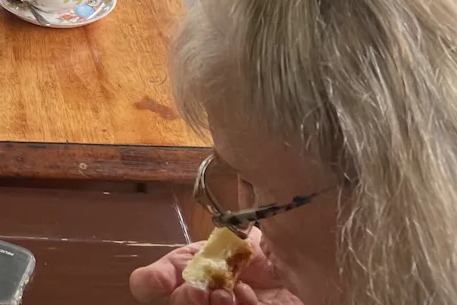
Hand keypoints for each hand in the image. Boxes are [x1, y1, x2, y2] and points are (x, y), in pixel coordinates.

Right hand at [129, 229, 300, 304]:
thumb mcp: (246, 230)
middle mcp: (196, 293)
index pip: (149, 282)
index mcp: (186, 268)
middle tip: (201, 290)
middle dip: (181, 301)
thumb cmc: (272, 248)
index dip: (149, 282)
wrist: (307, 271)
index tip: (162, 278)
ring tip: (229, 294)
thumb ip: (227, 216)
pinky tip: (252, 297)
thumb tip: (227, 166)